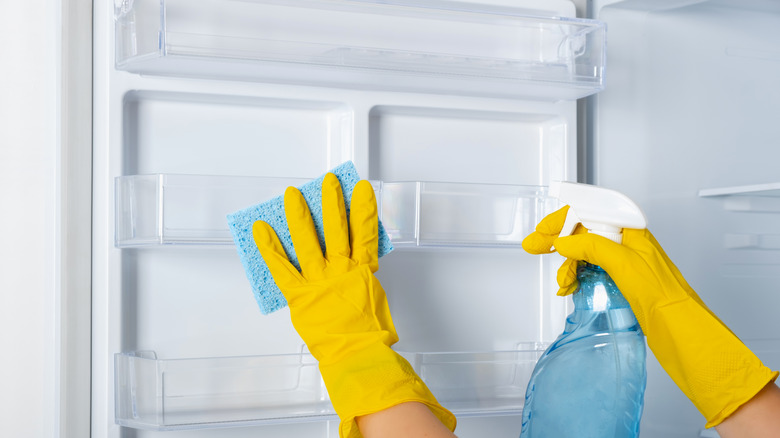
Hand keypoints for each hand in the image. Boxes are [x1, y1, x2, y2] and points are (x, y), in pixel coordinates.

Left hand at [253, 173, 455, 437]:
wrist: (358, 353)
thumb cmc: (370, 335)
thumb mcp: (376, 302)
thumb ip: (363, 283)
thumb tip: (358, 274)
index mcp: (362, 271)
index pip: (364, 232)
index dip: (364, 209)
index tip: (361, 189)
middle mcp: (340, 270)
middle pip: (337, 228)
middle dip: (332, 202)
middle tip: (328, 182)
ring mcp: (319, 280)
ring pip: (308, 241)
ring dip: (300, 215)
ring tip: (293, 194)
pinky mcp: (300, 295)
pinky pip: (281, 267)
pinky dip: (270, 248)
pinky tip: (261, 229)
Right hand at [523, 206, 777, 427]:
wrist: (679, 329)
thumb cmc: (662, 295)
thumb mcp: (622, 263)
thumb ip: (591, 246)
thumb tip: (565, 242)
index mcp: (631, 230)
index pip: (591, 212)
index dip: (564, 219)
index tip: (543, 231)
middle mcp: (627, 242)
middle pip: (585, 231)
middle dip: (559, 240)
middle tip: (535, 247)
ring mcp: (624, 261)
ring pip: (585, 252)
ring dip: (568, 264)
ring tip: (563, 282)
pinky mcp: (621, 280)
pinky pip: (591, 269)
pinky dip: (577, 275)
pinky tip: (571, 286)